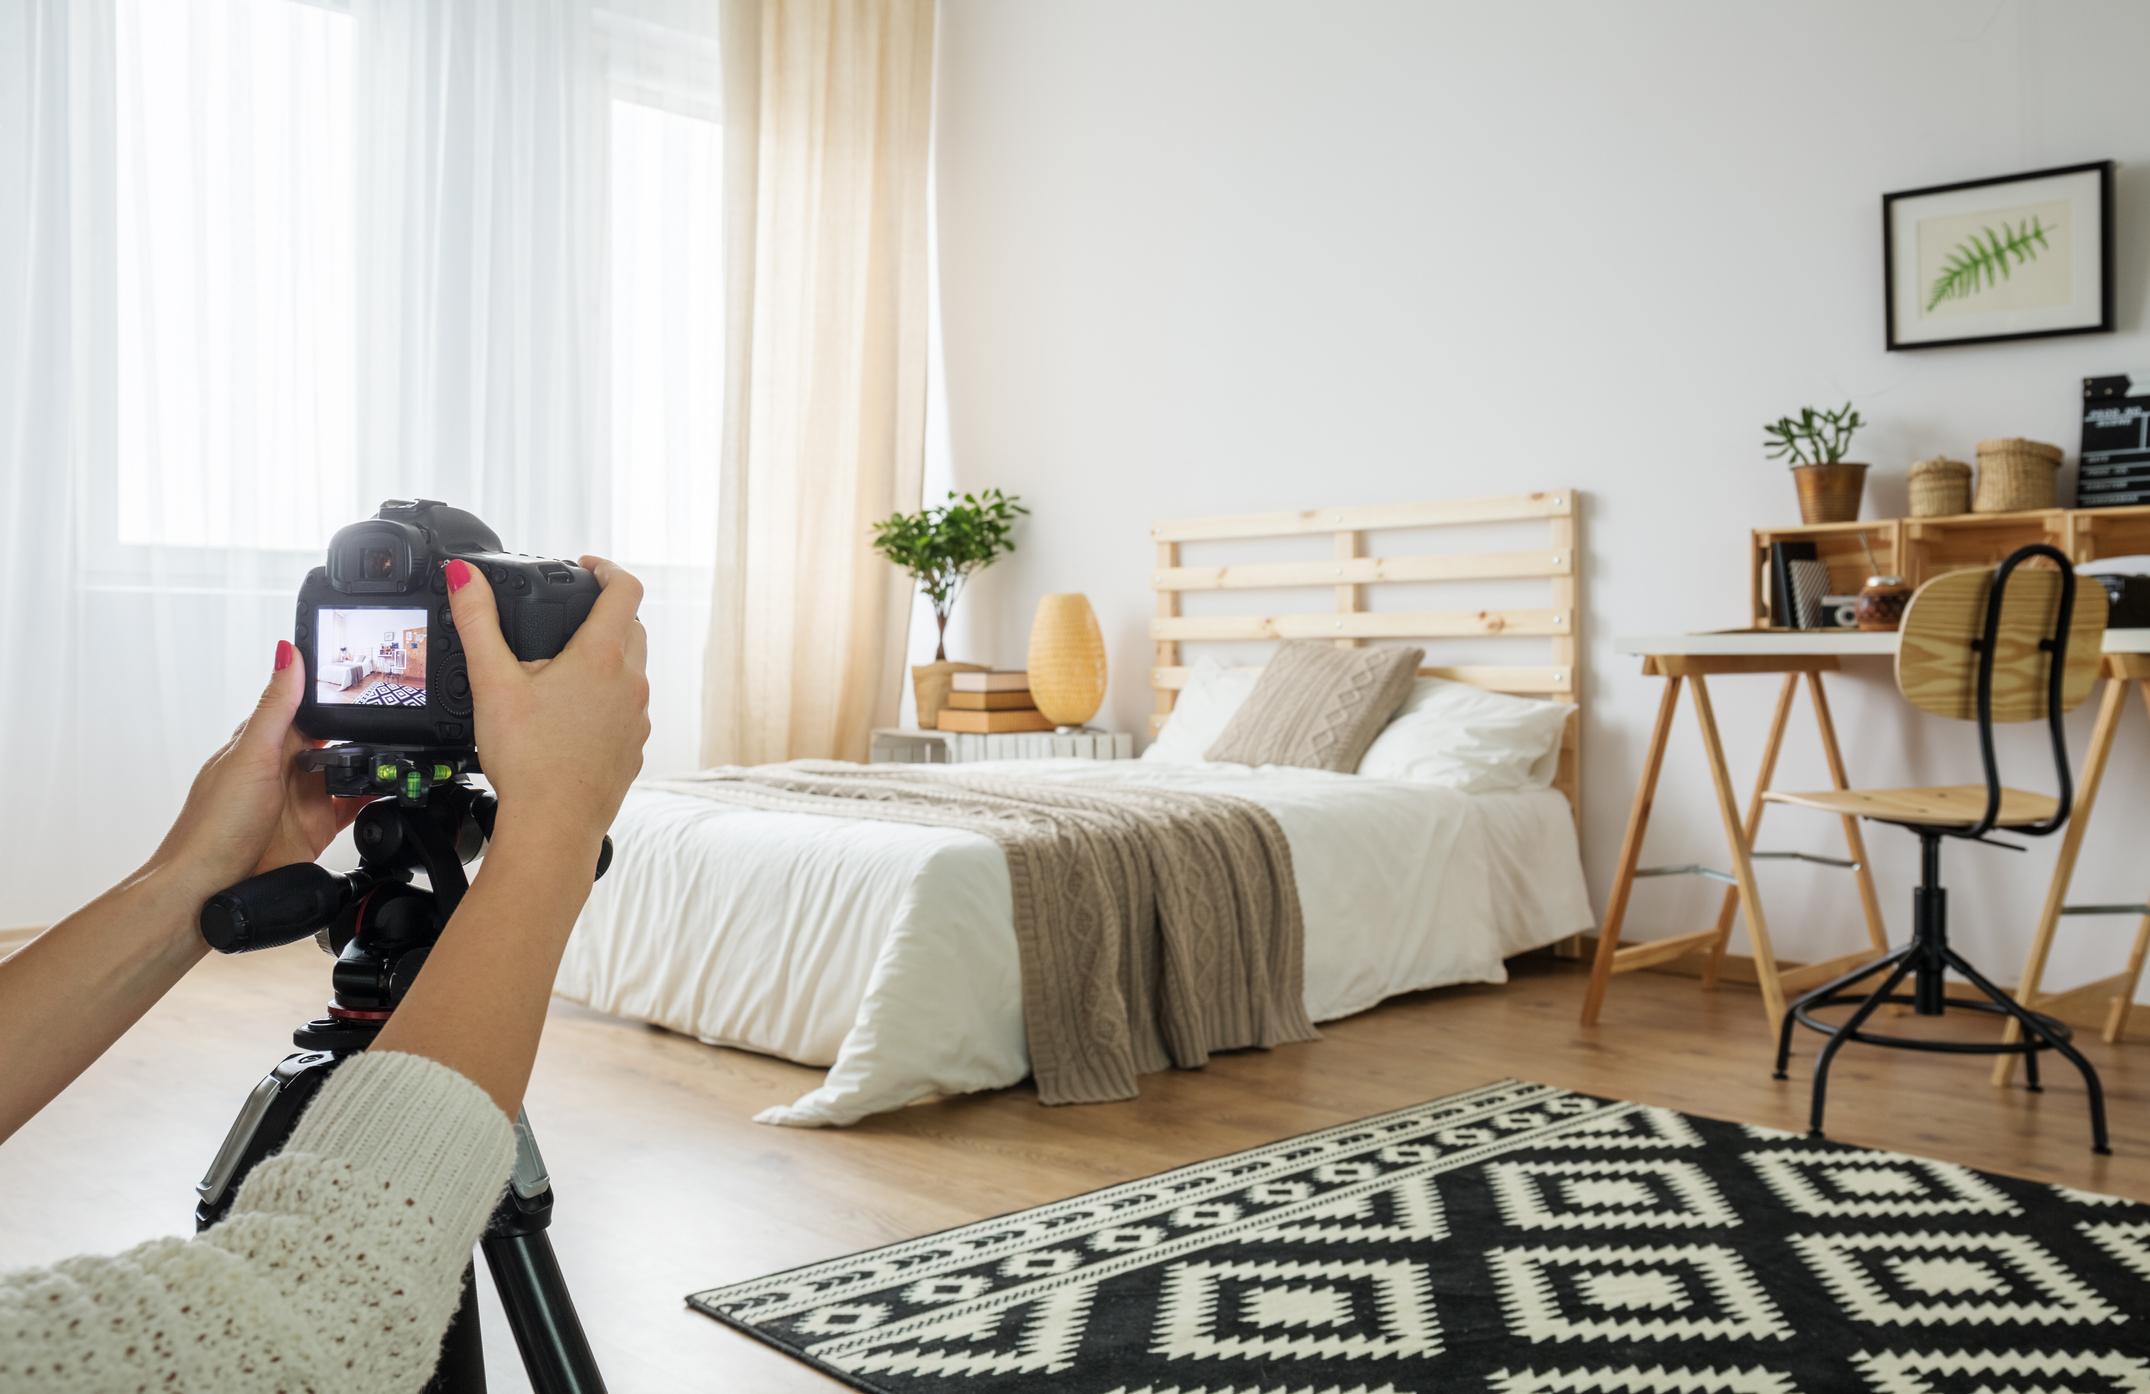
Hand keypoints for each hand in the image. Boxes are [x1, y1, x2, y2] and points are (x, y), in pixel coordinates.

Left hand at [146, 642, 374, 901]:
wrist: (208, 890)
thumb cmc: (213, 827)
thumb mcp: (250, 756)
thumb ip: (278, 708)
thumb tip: (288, 652)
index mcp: (264, 741)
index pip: (305, 703)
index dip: (333, 688)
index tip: (366, 669)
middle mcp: (285, 766)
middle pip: (335, 737)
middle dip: (364, 728)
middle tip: (398, 717)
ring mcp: (302, 799)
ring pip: (348, 770)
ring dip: (371, 764)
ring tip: (399, 754)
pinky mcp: (318, 829)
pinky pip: (356, 806)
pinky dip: (375, 799)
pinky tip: (390, 792)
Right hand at [447, 556, 649, 858]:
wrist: (553, 826)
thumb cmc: (527, 759)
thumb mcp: (492, 681)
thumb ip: (477, 622)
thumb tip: (463, 576)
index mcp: (604, 656)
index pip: (625, 588)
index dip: (606, 568)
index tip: (584, 567)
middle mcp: (632, 682)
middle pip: (631, 627)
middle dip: (603, 613)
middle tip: (568, 616)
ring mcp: (638, 717)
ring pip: (632, 669)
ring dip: (607, 657)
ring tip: (563, 667)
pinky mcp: (634, 747)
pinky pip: (627, 708)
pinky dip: (607, 698)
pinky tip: (572, 715)